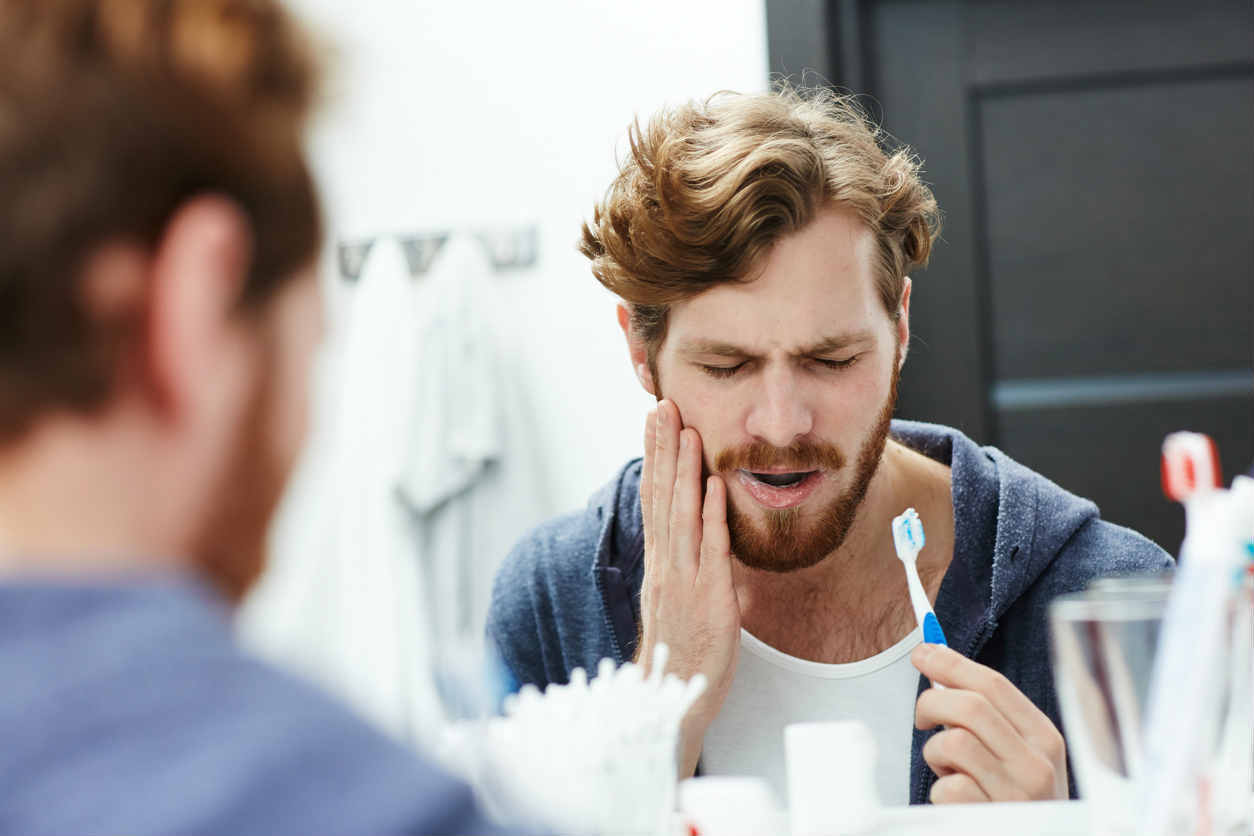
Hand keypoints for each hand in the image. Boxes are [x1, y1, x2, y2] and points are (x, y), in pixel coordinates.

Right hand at [637, 399, 739, 777]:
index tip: (655, 420)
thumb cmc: (680, 651)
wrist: (672, 699)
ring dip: (684, 470)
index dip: (654, 457)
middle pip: (661, 496)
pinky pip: (711, 549)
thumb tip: (696, 532)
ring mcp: (683, 579)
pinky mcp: (708, 597)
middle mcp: (665, 564)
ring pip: (681, 514)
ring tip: (686, 430)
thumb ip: (684, 563)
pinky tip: (714, 485)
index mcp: (659, 562)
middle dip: (662, 448)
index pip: (653, 498)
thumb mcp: (677, 599)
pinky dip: (712, 515)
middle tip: (663, 405)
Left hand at [912, 643, 1067, 802]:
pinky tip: (954, 799)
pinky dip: (940, 790)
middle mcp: (1037, 764)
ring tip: (946, 768)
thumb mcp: (1016, 755)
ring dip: (936, 752)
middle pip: (970, 705)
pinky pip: (948, 787)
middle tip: (922, 717)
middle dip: (932, 702)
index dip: (952, 663)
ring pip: (954, 742)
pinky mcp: (993, 821)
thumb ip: (987, 717)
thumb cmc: (1014, 797)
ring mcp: (1018, 795)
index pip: (994, 685)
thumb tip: (938, 663)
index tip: (923, 652)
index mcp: (1045, 739)